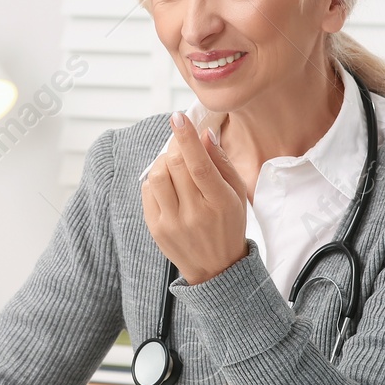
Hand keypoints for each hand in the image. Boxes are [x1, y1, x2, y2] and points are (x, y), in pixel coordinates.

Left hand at [141, 112, 250, 284]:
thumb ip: (221, 162)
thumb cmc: (229, 224)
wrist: (216, 268)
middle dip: (176, 147)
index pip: (199, 164)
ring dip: (163, 162)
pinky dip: (155, 180)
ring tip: (174, 166)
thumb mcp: (237, 193)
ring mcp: (172, 223)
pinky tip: (168, 185)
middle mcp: (195, 213)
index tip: (178, 117)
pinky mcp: (156, 229)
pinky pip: (147, 191)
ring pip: (157, 176)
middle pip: (176, 165)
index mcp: (220, 202)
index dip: (187, 138)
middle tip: (181, 146)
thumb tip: (204, 134)